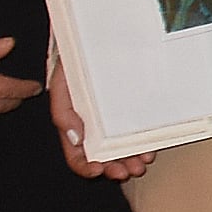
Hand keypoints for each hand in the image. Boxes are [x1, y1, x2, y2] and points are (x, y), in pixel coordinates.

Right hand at [47, 61, 152, 182]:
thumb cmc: (73, 64)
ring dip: (132, 160)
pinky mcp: (133, 110)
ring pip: (124, 148)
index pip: (77, 155)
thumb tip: (77, 139)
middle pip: (105, 156)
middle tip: (127, 171)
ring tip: (142, 164)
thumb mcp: (61, 86)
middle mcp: (96, 127)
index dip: (86, 166)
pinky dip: (144, 143)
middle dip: (116, 167)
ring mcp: (116, 120)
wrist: (95, 40)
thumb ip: (63, 113)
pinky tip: (150, 148)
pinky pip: (140, 131)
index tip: (98, 170)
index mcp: (76, 126)